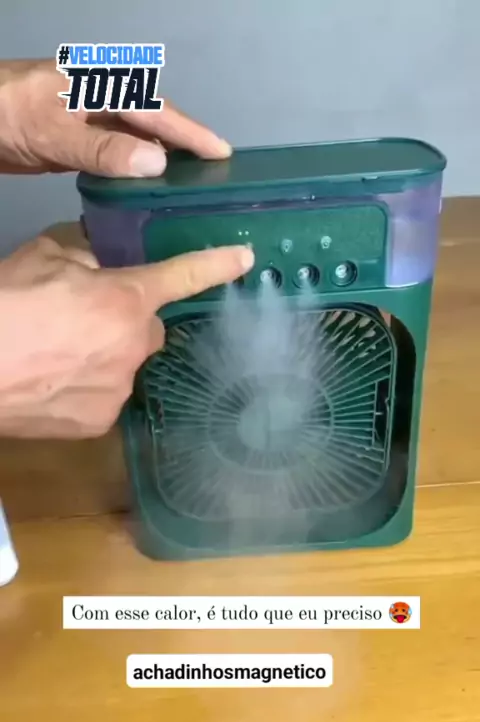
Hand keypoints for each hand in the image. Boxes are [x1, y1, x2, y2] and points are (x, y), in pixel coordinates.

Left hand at [0, 59, 230, 176]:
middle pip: (152, 121)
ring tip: (189, 184)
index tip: (221, 153)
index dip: (190, 132)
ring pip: (135, 139)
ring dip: (161, 159)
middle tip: (214, 173)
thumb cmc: (7, 114)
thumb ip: (103, 148)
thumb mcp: (54, 132)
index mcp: (100, 85)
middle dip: (183, 144)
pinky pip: (116, 153)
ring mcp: (87, 120)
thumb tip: (157, 164)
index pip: (156, 110)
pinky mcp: (74, 141)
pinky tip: (146, 188)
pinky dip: (134, 169)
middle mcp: (100, 99)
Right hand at [0, 235, 253, 438]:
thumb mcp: (43, 260)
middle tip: (82, 318)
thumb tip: (99, 266)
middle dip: (125, 320)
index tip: (246, 259)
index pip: (182, 276)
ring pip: (125, 364)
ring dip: (104, 355)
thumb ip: (84, 260)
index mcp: (125, 300)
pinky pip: (106, 396)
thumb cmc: (6, 308)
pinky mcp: (99, 423)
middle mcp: (134, 347)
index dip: (217, 265)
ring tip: (57, 354)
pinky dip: (88, 388)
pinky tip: (56, 382)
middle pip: (146, 328)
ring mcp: (119, 389)